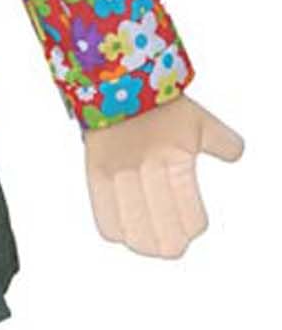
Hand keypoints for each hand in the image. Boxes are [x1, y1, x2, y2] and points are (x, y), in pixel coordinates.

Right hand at [84, 95, 242, 258]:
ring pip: (135, 238)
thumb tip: (235, 154)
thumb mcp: (201, 122)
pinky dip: (119, 234)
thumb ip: (224, 142)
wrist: (117, 86)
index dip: (194, 228)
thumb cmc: (160, 106)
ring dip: (146, 244)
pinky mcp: (95, 177)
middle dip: (172, 244)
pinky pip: (106, 224)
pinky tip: (127, 228)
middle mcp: (146, 173)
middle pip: (164, 240)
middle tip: (172, 239)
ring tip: (150, 239)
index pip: (191, 223)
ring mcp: (118, 178)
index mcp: (176, 163)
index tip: (192, 223)